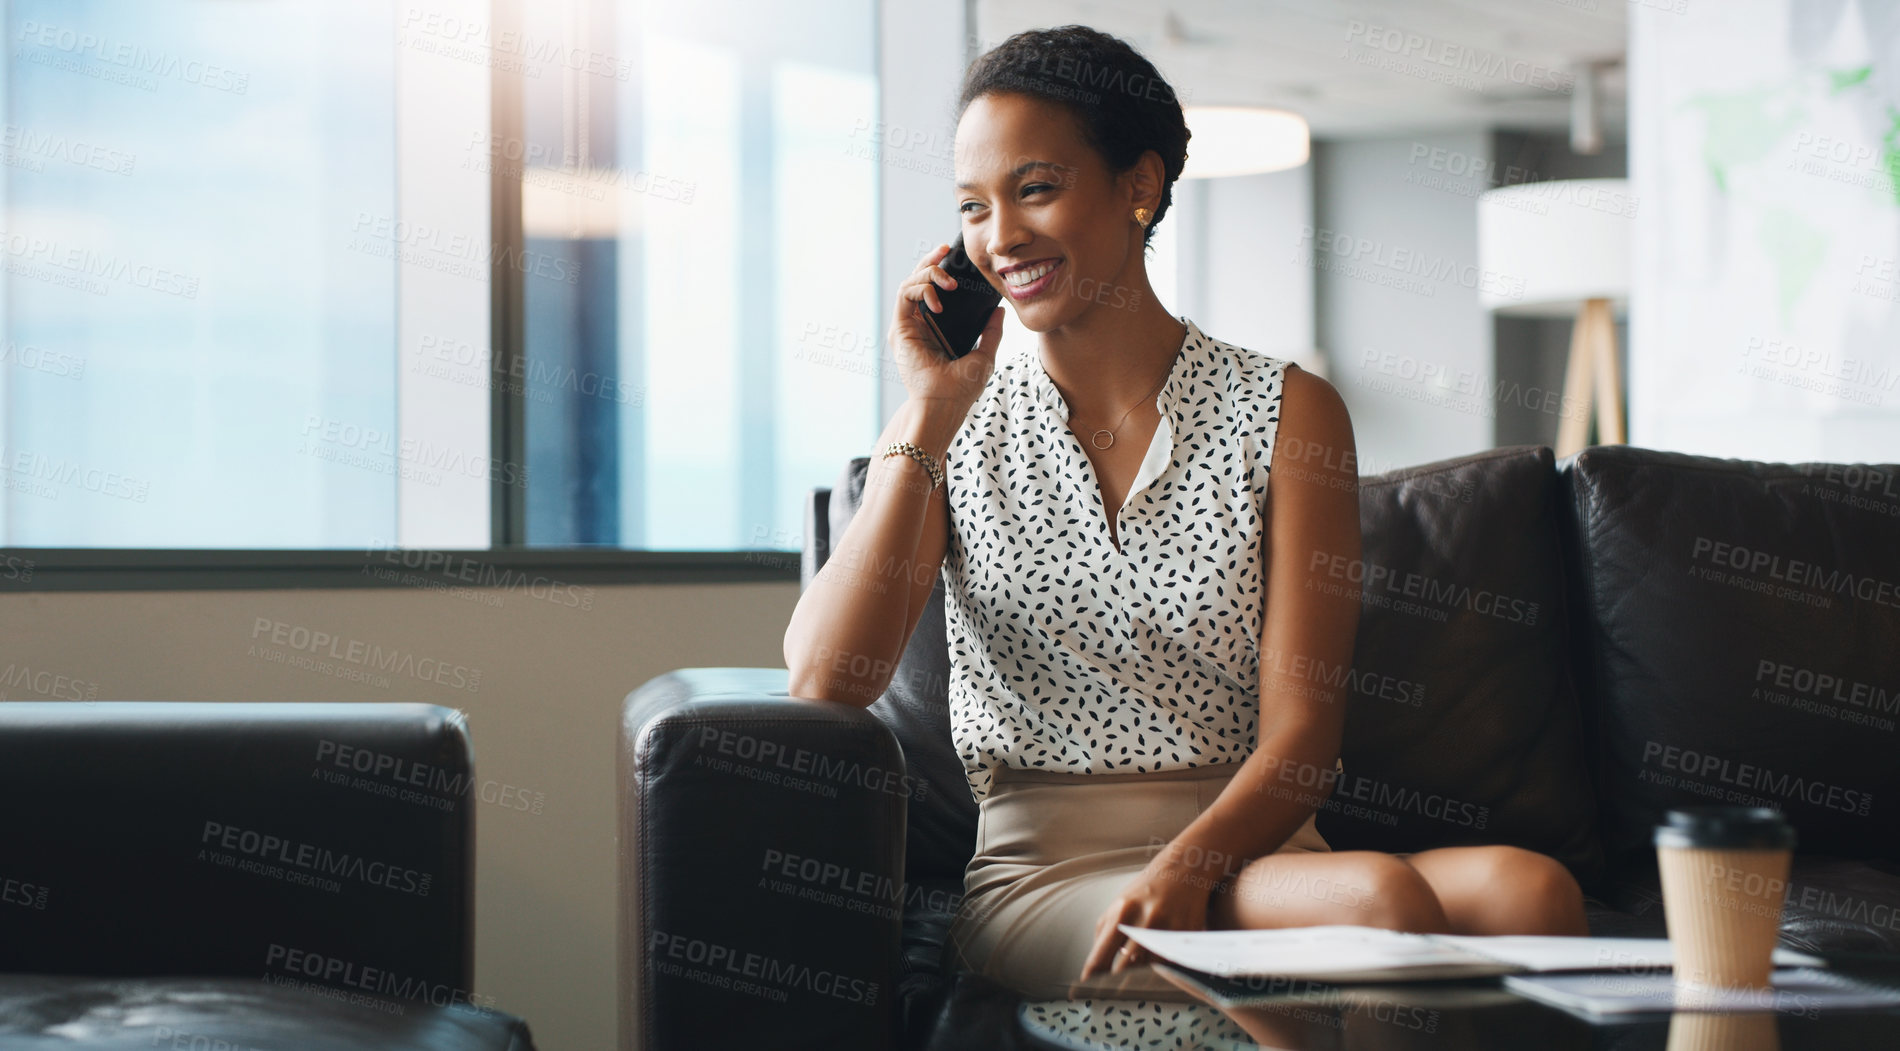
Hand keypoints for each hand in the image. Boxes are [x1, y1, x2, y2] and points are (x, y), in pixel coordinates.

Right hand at [889, 242, 1005, 408]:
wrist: (944, 405)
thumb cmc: (961, 388)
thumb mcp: (984, 354)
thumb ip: (991, 332)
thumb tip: (999, 311)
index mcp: (936, 328)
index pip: (935, 290)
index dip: (941, 269)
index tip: (954, 256)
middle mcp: (919, 324)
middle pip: (918, 280)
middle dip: (930, 261)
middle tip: (945, 250)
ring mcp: (907, 326)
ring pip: (909, 283)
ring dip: (928, 274)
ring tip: (949, 282)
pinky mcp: (900, 329)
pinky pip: (904, 295)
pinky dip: (921, 289)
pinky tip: (939, 299)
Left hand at [1078, 848, 1221, 982]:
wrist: (1183, 869)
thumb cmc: (1146, 890)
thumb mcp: (1118, 905)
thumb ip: (1104, 934)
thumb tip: (1096, 968)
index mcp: (1121, 913)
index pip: (1101, 955)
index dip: (1092, 977)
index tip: (1084, 991)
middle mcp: (1144, 921)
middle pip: (1124, 969)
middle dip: (1116, 985)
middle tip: (1110, 994)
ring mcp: (1168, 929)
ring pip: (1149, 971)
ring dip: (1141, 981)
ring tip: (1134, 986)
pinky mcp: (1188, 935)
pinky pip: (1172, 965)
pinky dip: (1163, 973)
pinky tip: (1158, 974)